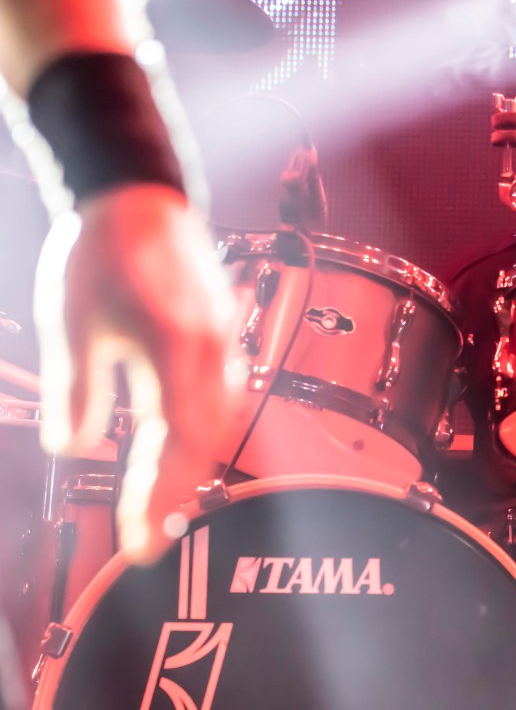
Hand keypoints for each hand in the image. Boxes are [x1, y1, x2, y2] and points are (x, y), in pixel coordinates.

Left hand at [35, 184, 237, 562]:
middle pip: (203, 440)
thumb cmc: (102, 249)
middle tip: (146, 539)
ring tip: (160, 504)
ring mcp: (222, 339)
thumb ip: (78, 390)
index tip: (140, 542)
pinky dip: (201, 430)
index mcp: (176, 348)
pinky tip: (180, 446)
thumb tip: (72, 447)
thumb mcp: (73, 323)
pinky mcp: (219, 332)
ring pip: (218, 421)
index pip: (175, 442)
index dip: (158, 497)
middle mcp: (211, 349)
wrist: (137, 193)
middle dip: (175, 493)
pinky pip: (221, 394)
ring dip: (190, 466)